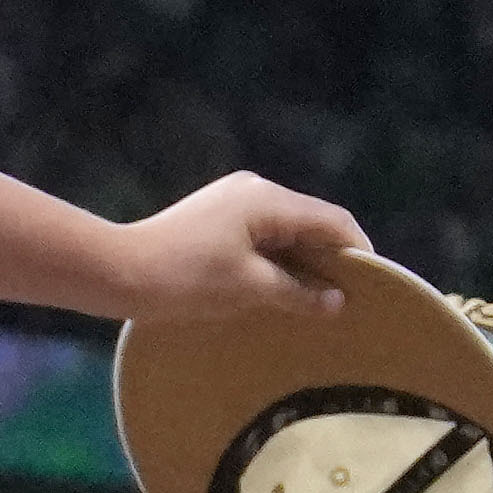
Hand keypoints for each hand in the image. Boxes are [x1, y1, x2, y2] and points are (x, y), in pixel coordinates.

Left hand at [98, 175, 371, 325]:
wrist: (118, 271)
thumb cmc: (185, 279)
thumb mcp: (248, 289)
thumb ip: (298, 294)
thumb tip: (337, 302)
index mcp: (268, 200)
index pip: (333, 221)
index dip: (359, 252)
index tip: (374, 287)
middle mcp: (255, 190)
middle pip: (311, 222)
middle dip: (332, 259)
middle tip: (348, 298)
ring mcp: (233, 200)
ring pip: (286, 230)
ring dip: (303, 261)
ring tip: (317, 299)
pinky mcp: (217, 216)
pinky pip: (263, 235)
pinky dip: (278, 259)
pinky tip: (281, 289)